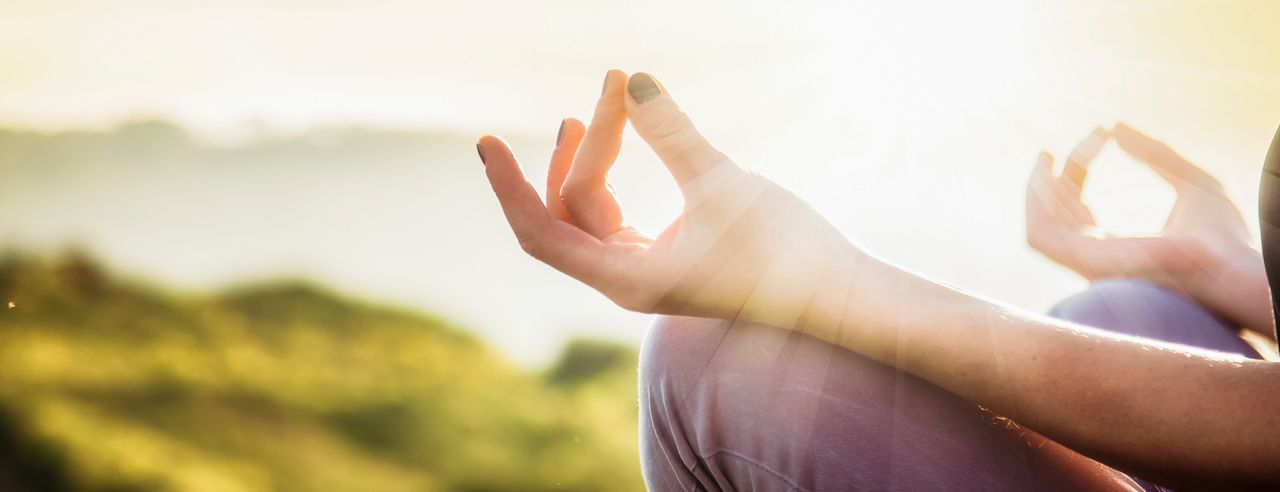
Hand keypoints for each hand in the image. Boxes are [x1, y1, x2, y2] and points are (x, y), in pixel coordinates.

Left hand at [478, 72, 862, 329]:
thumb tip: (633, 78)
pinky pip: (616, 217)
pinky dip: (612, 179)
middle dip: (579, 150)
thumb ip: (673, 132)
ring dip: (590, 160)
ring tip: (596, 106)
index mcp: (630, 279)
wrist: (837, 294)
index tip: (486, 143)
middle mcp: (627, 281)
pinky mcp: (667, 257)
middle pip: (571, 212)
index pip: (542, 236)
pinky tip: (617, 141)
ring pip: (593, 213)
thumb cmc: (785, 250)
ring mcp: (646, 271)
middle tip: (610, 88)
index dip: (510, 188)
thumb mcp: (723, 183)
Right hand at [1027, 123, 1270, 330]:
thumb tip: (1117, 127)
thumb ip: (1155, 155)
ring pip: (1039, 226)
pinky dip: (1036, 205)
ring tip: (1047, 155)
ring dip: (1036, 189)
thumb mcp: (1192, 182)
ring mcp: (1088, 265)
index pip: (1081, 206)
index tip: (1100, 133)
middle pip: (1055, 215)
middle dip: (1050, 179)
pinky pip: (1040, 236)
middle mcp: (1097, 258)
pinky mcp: (1083, 264)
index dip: (1082, 167)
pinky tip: (1048, 174)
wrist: (1231, 263)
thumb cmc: (1223, 235)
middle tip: (1053, 148)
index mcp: (1119, 245)